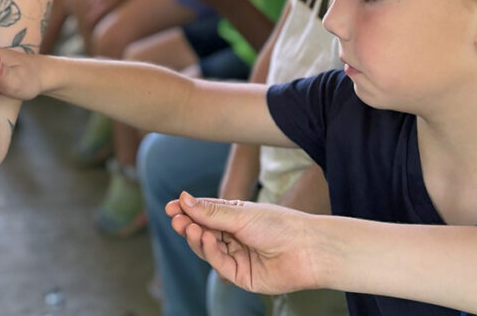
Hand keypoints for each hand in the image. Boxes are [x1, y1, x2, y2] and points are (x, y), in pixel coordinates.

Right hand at [167, 193, 321, 295]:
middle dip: (188, 225)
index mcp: (234, 218)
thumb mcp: (240, 213)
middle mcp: (234, 237)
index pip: (204, 214)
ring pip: (207, 249)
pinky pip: (219, 264)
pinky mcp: (241, 276)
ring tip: (190, 227)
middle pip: (203, 232)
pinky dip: (209, 251)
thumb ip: (211, 212)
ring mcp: (237, 257)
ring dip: (196, 238)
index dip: (187, 211)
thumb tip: (184, 199)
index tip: (171, 207)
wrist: (305, 248)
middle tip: (176, 219)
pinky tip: (206, 239)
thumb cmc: (278, 224)